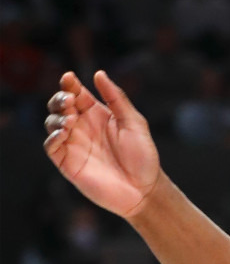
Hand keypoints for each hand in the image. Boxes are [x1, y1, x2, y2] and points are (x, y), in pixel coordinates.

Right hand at [43, 71, 161, 219]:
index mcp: (97, 114)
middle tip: (70, 102)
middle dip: (60, 99)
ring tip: (71, 120)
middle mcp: (82, 127)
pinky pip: (51, 147)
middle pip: (59, 106)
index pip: (76, 93)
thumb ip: (117, 98)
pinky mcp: (68, 163)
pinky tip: (64, 133)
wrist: (145, 189)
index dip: (69, 84)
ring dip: (57, 118)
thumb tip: (99, 73)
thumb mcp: (134, 123)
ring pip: (52, 123)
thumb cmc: (143, 157)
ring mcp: (74, 144)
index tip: (69, 78)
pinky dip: (53, 138)